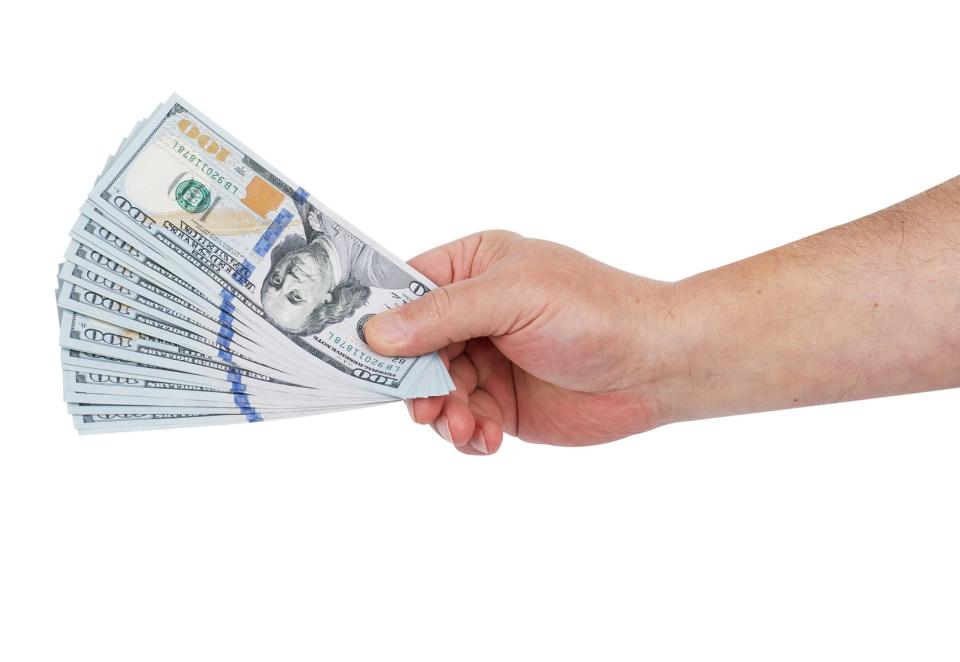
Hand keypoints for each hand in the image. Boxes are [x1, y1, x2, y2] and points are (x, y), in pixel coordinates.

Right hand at [364, 231, 678, 453]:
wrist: (656, 367)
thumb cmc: (594, 311)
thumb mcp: (514, 298)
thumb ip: (443, 313)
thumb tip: (375, 333)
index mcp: (474, 268)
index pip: (404, 289)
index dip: (378, 321)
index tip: (357, 355)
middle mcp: (475, 313)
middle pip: (410, 350)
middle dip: (415, 382)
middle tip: (426, 407)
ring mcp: (487, 360)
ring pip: (432, 392)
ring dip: (442, 415)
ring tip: (467, 428)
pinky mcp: (502, 403)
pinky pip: (463, 422)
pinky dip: (467, 435)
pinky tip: (489, 440)